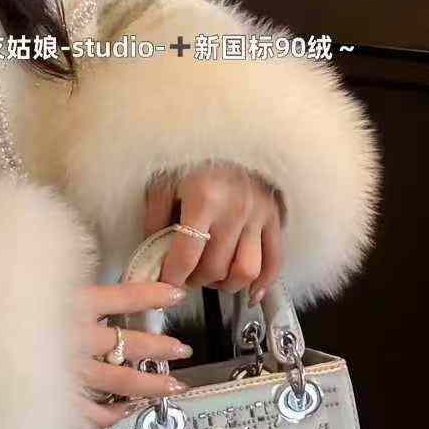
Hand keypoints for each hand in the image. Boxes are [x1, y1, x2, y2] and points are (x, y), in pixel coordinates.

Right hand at [72, 279, 191, 428]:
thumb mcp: (38, 282)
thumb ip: (63, 283)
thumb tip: (81, 270)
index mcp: (74, 305)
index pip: (122, 296)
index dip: (152, 295)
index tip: (177, 295)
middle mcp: (79, 338)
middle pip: (129, 342)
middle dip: (160, 347)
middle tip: (183, 349)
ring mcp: (72, 372)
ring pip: (122, 381)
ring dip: (152, 385)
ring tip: (175, 386)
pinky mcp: (62, 399)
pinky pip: (97, 412)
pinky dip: (115, 413)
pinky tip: (127, 410)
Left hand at [142, 163, 283, 304]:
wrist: (228, 135)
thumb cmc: (192, 159)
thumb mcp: (164, 181)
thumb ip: (155, 217)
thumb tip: (153, 254)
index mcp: (204, 199)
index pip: (187, 255)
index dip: (173, 276)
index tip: (164, 282)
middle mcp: (234, 210)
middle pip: (216, 268)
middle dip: (196, 280)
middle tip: (186, 275)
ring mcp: (258, 215)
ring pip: (246, 271)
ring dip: (226, 284)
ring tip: (212, 277)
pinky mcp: (275, 218)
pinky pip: (275, 261)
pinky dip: (263, 284)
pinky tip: (249, 293)